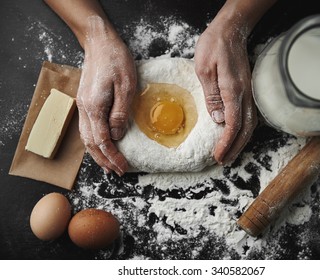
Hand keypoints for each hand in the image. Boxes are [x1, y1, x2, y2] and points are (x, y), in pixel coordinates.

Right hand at [77, 19, 136, 175]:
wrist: (100, 43)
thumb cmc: (116, 61)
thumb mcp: (126, 86)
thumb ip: (120, 113)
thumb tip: (116, 135)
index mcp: (94, 107)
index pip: (102, 141)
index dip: (113, 157)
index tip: (124, 168)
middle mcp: (85, 109)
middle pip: (91, 143)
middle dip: (104, 160)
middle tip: (117, 172)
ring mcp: (83, 105)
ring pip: (86, 138)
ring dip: (97, 154)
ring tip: (108, 165)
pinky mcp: (85, 102)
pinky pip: (87, 128)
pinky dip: (94, 142)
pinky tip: (101, 145)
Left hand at [194, 18, 257, 164]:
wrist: (231, 29)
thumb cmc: (214, 45)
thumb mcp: (204, 68)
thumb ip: (212, 95)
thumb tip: (218, 120)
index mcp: (233, 90)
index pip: (233, 125)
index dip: (226, 143)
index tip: (217, 155)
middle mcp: (245, 93)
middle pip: (245, 129)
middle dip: (234, 148)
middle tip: (224, 161)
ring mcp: (249, 92)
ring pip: (250, 124)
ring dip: (241, 141)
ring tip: (230, 153)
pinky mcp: (248, 89)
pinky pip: (250, 115)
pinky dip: (244, 130)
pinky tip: (237, 135)